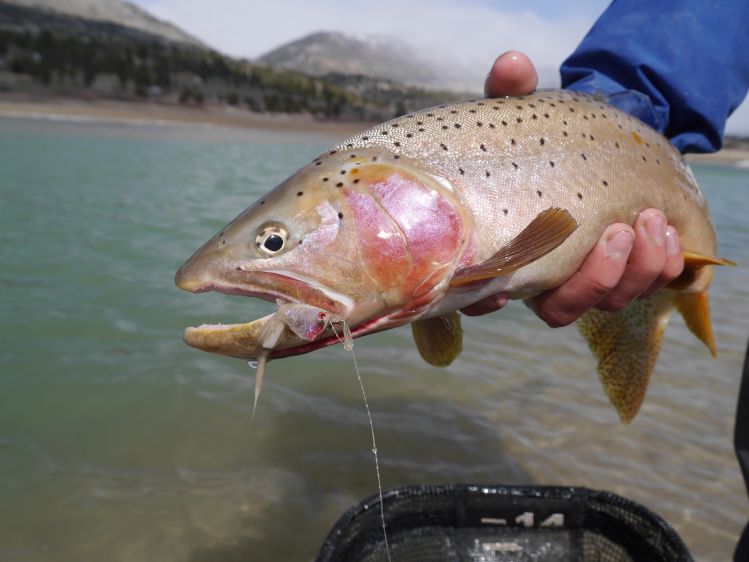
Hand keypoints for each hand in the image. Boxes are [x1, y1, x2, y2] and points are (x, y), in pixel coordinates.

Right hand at [461, 51, 684, 324]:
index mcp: (507, 247)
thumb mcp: (522, 112)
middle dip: (593, 282)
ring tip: (650, 222)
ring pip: (607, 302)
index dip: (488, 303)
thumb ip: (511, 92)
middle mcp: (544, 274)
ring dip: (635, 272)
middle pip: (559, 309)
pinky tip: (671, 234)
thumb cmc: (547, 136)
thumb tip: (513, 65)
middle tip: (616, 233)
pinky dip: (663, 269)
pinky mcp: (626, 269)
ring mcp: (587, 276)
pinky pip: (646, 289)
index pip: (484, 295)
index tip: (502, 291)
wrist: (598, 139)